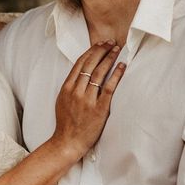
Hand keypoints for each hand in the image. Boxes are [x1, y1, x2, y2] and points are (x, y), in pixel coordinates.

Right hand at [50, 40, 125, 160]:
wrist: (67, 142)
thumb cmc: (65, 123)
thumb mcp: (62, 100)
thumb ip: (70, 86)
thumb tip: (80, 72)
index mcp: (67, 87)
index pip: (80, 63)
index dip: (91, 51)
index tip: (100, 43)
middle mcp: (77, 91)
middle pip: (90, 64)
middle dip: (101, 50)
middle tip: (110, 42)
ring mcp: (88, 100)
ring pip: (99, 73)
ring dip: (109, 59)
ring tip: (117, 50)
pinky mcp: (99, 109)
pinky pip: (109, 88)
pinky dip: (116, 75)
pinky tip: (122, 66)